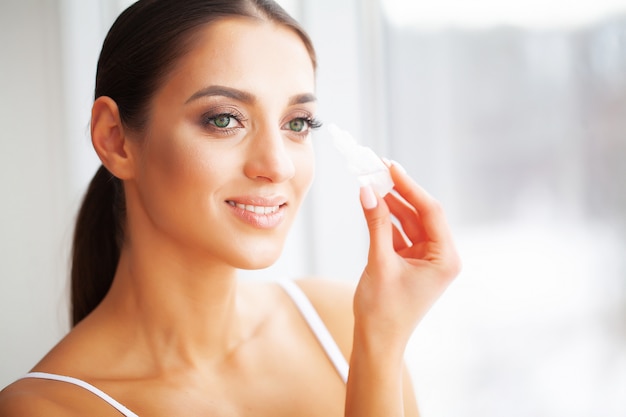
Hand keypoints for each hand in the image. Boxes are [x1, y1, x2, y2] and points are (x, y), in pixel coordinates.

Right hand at [353, 162, 460, 354]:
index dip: (410, 186)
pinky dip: (386, 222)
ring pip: (409, 222)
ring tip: (371, 183)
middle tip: (377, 170)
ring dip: (390, 205)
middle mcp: (441, 257)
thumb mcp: (379, 262)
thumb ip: (375, 223)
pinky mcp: (411, 263)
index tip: (390, 167)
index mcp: (445, 258)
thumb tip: (368, 191)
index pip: (430, 211)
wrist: (376, 341)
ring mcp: (426, 259)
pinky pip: (400, 234)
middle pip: (420, 214)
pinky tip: (372, 205)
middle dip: (398, 193)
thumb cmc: (383, 311)